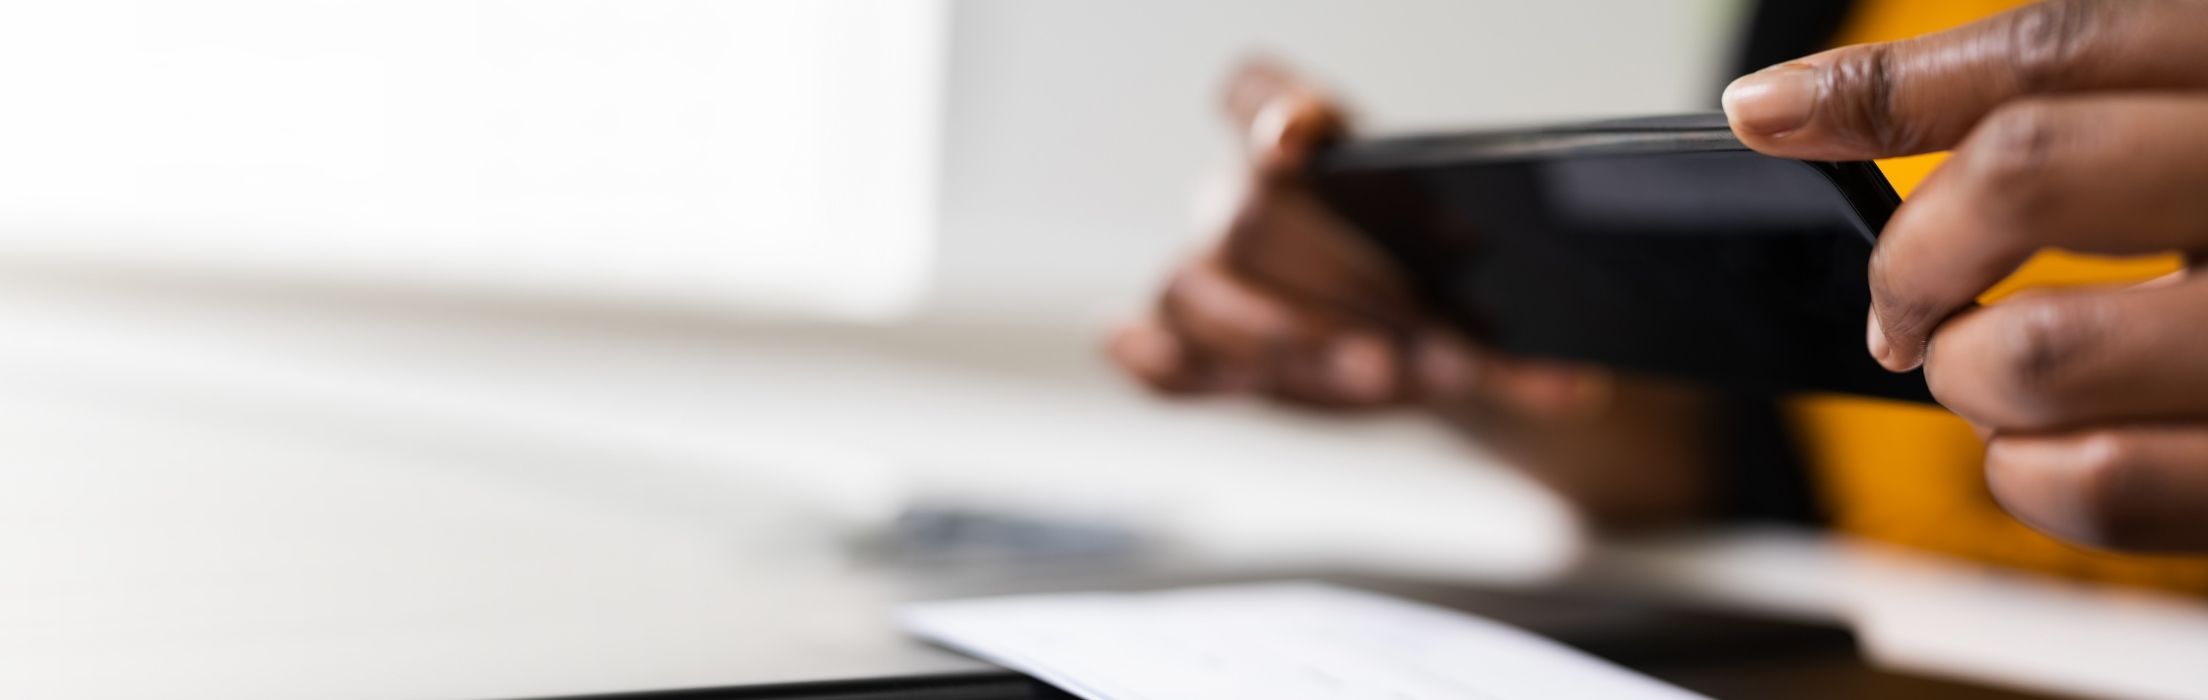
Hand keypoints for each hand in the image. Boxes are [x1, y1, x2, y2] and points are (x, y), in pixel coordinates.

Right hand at [1111, 60, 1719, 525]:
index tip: (1302, 139)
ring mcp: (1215, 281)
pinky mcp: (1205, 358)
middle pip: (1248, 216)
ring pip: (1197, 288)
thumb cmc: (1457, 286)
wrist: (1450, 353)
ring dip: (1286, 340)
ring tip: (1376, 376)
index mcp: (1307, 142)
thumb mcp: (1497, 274)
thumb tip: (1572, 369)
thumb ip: (1514, 303)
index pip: (1254, 92)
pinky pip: (1153, 353)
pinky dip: (1152, 359)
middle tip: (1419, 336)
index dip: (1269, 110)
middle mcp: (1243, 199)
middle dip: (1337, 281)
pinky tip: (1154, 357)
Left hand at [1724, 0, 2207, 549]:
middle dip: (1919, 255)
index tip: (1769, 108)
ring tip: (1998, 379)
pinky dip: (2028, 477)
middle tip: (1910, 305)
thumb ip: (2100, 108)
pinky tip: (2046, 452)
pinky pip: (2103, 483)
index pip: (2055, 48)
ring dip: (1968, 379)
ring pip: (2036, 348)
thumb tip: (1814, 106)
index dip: (1881, 83)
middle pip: (2024, 174)